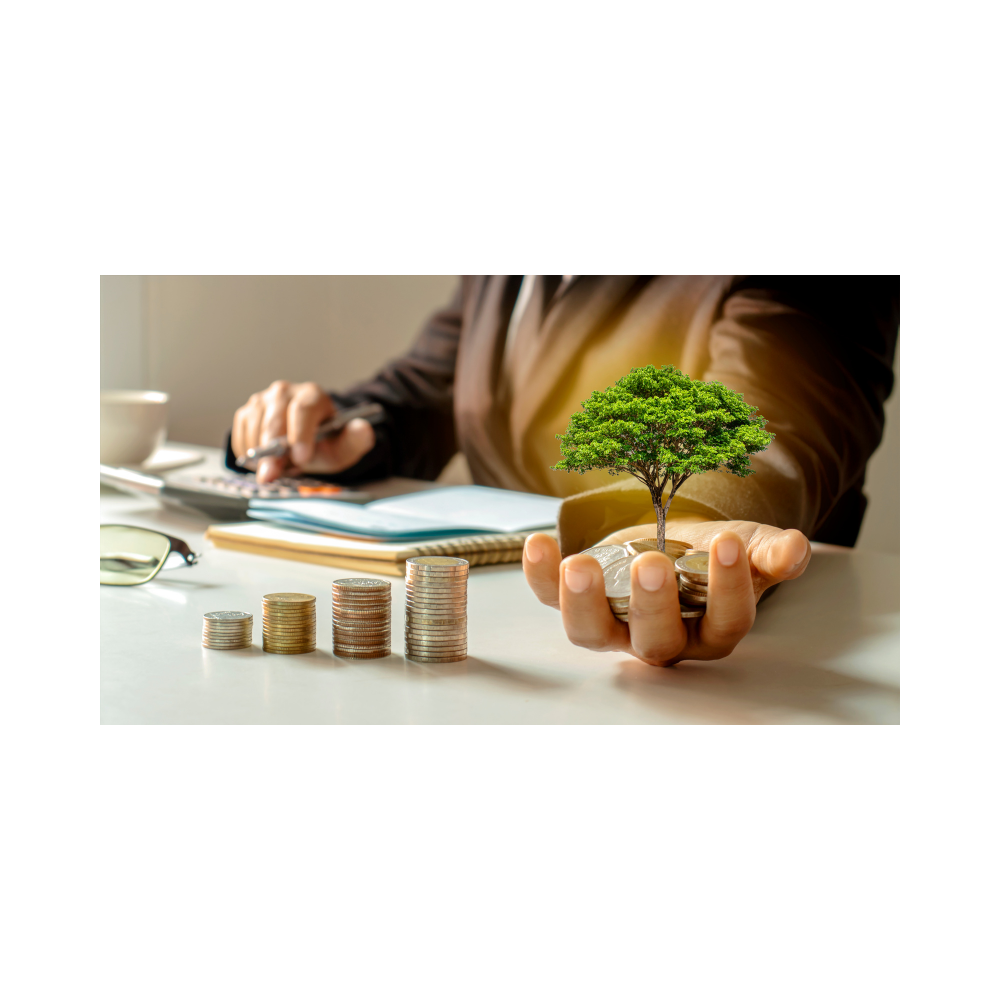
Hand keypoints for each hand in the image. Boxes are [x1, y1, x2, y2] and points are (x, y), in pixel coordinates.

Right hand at [232, 380, 375, 482]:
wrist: (304, 443)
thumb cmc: (324, 444)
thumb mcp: (344, 446)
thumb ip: (356, 440)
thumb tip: (363, 429)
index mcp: (313, 395)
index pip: (304, 409)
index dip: (300, 433)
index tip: (301, 457)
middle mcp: (285, 392)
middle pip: (275, 418)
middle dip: (272, 450)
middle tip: (270, 474)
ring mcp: (263, 400)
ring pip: (254, 424)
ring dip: (257, 452)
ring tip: (269, 470)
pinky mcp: (247, 411)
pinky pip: (240, 431)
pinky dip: (246, 450)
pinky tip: (258, 462)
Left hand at [522, 520, 809, 666]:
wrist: (672, 536)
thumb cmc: (711, 552)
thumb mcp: (749, 546)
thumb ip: (770, 553)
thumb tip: (793, 550)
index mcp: (711, 627)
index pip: (725, 621)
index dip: (728, 588)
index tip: (727, 544)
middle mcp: (661, 636)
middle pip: (656, 641)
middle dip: (652, 605)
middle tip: (651, 565)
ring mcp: (613, 622)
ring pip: (592, 633)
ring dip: (581, 603)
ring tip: (579, 566)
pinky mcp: (578, 598)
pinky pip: (548, 599)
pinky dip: (538, 576)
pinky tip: (538, 545)